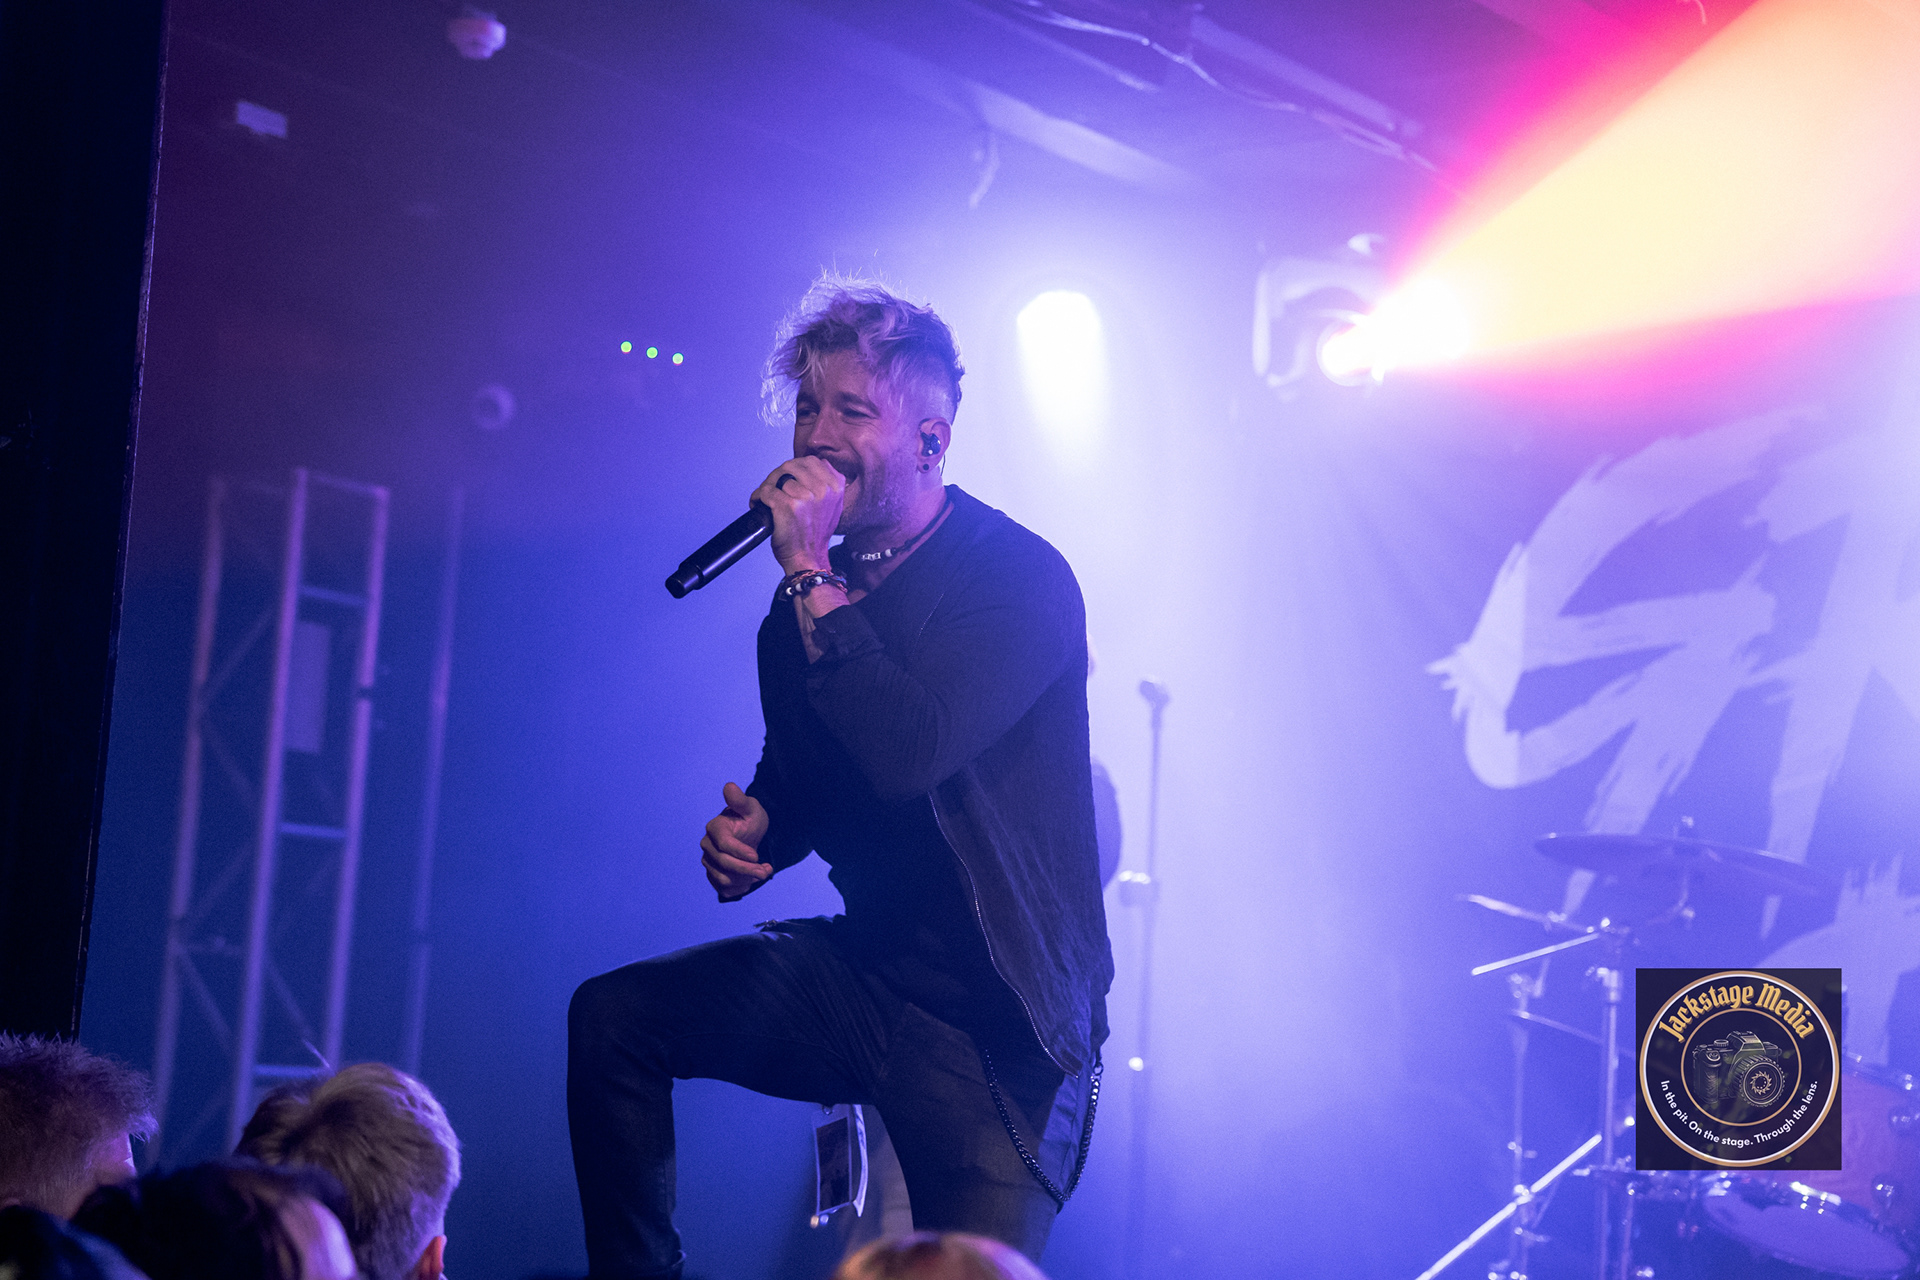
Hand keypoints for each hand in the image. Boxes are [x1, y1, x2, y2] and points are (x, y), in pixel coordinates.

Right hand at [702, 782, 771, 900]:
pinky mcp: (713, 875)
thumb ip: (740, 800)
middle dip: (747, 869)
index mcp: (714, 828)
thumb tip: (729, 786)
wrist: (749, 834)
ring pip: (724, 879)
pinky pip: (724, 889)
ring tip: (762, 872)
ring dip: (746, 879)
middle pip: (724, 864)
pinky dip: (740, 888)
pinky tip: (752, 880)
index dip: (741, 853)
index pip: (724, 845)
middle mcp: (707, 845)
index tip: (757, 855)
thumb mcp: (751, 808)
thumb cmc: (750, 818)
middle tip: (767, 871)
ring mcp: (708, 862)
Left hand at [750, 456, 843, 574]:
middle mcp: (823, 490)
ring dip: (767, 487)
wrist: (807, 559)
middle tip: (773, 487)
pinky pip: (766, 491)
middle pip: (792, 466)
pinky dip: (758, 497)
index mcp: (836, 486)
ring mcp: (805, 497)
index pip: (811, 461)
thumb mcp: (832, 505)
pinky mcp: (787, 506)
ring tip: (767, 498)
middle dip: (778, 475)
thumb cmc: (815, 535)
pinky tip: (760, 505)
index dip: (796, 469)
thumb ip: (825, 483)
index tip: (788, 479)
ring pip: (778, 477)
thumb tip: (809, 467)